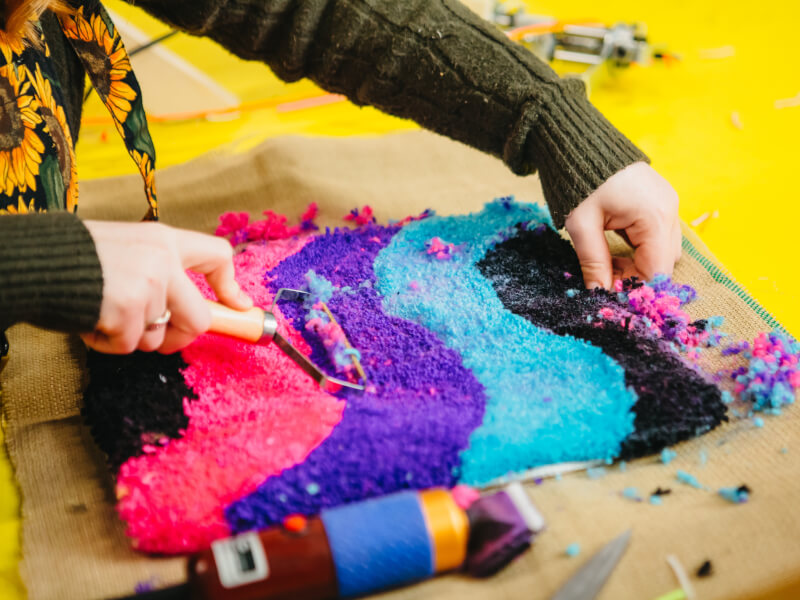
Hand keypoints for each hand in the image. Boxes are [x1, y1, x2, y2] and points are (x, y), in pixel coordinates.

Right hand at [81, 221, 251, 353]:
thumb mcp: (126, 249)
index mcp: (163, 240)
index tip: (237, 306)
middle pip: (199, 318)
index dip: (231, 287)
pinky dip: (108, 343)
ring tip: (104, 315)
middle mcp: (162, 260)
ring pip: (157, 337)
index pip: (217, 255)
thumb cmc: (74, 259)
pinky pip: (129, 345)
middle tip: (161, 342)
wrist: (33, 261)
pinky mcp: (128, 311)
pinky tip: (90, 321)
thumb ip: (159, 271)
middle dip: (180, 339)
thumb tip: (185, 308)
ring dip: (131, 338)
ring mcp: (147, 286)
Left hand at [564, 162, 681, 288]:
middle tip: (602, 278)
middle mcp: (670, 210)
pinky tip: (614, 247)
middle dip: (635, 276)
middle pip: (663, 263)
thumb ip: (593, 263)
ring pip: (662, 251)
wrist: (579, 141)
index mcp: (655, 216)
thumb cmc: (579, 180)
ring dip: (637, 263)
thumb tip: (598, 295)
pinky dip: (639, 248)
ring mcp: (668, 203)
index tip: (609, 295)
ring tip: (606, 262)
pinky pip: (657, 235)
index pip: (656, 271)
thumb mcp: (582, 226)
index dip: (634, 288)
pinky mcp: (660, 200)